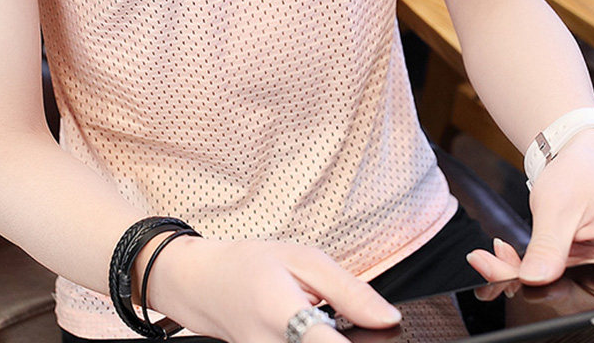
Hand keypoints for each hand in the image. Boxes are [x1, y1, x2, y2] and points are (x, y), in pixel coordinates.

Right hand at [140, 234, 401, 342]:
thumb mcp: (301, 258)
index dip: (364, 341)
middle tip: (348, 316)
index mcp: (282, 314)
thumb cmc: (250, 265)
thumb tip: (390, 319)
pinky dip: (320, 342)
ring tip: (323, 318)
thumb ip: (348, 290)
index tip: (384, 333)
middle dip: (354, 339)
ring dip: (334, 340)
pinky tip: (317, 331)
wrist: (203, 286)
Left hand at [467, 128, 593, 284]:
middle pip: (567, 291)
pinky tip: (505, 254)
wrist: (579, 156)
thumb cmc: (580, 174)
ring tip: (493, 256)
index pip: (584, 291)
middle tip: (487, 264)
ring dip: (520, 273)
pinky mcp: (583, 262)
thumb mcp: (558, 208)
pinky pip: (553, 273)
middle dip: (523, 280)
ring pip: (556, 284)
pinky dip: (527, 265)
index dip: (543, 289)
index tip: (499, 277)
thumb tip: (532, 278)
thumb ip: (547, 247)